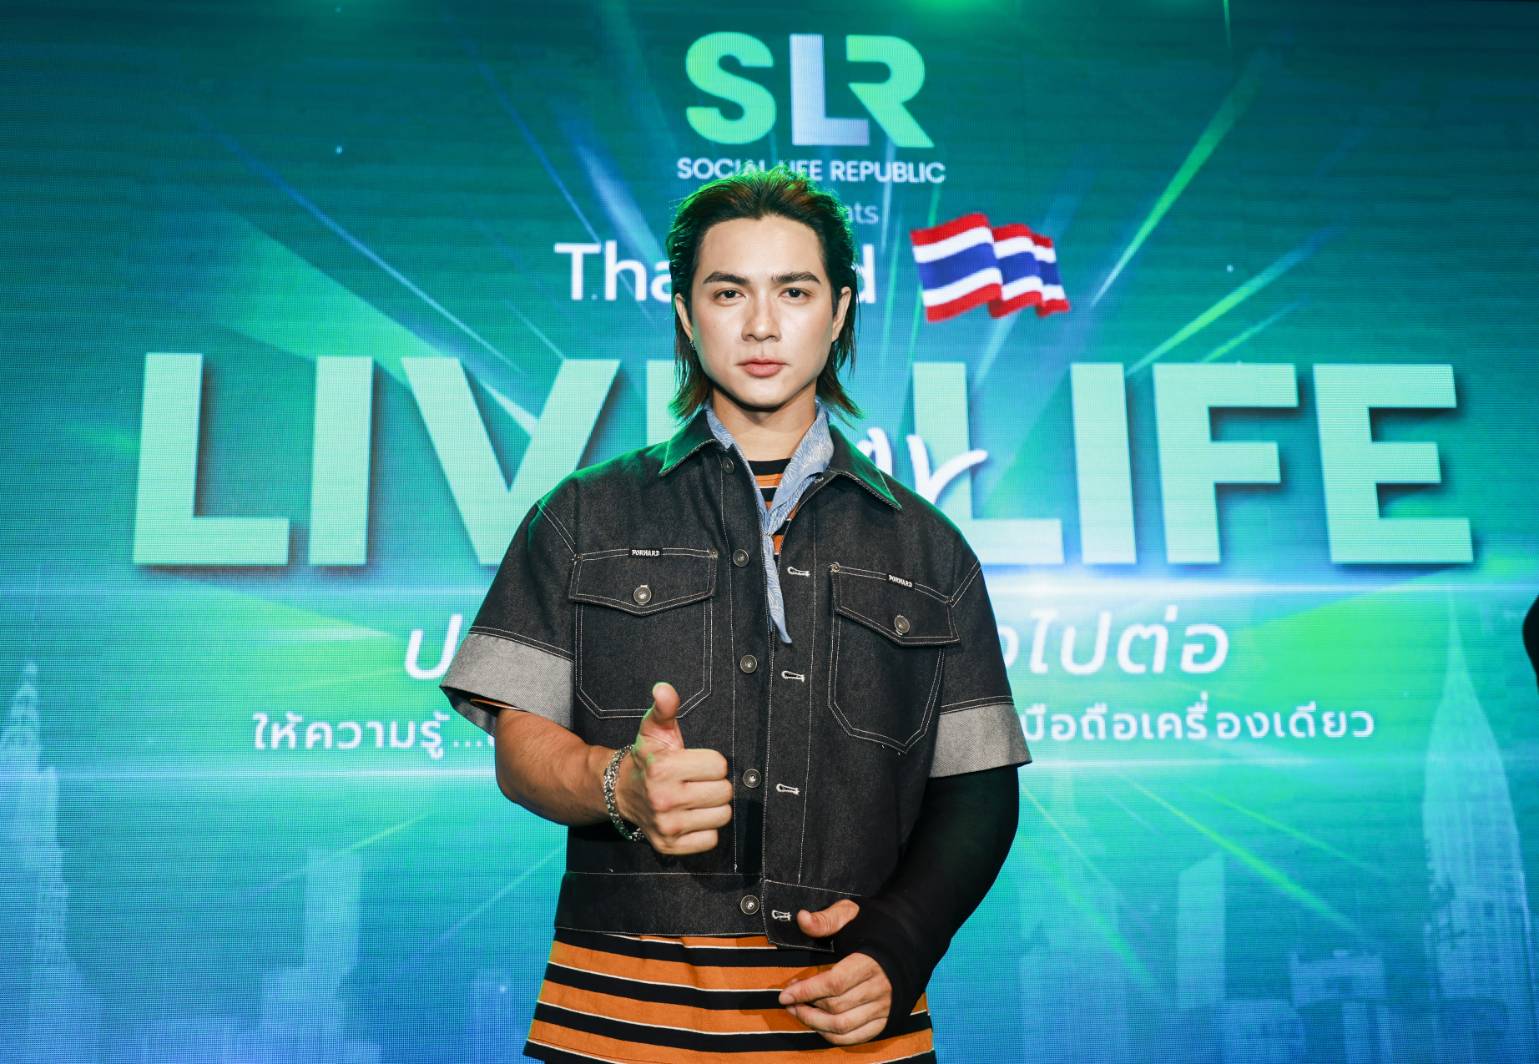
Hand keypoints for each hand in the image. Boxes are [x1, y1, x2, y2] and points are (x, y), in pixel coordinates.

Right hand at [614, 681, 731, 854]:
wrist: (619, 791)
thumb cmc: (646, 758)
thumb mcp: (654, 729)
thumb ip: (665, 708)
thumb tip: (665, 689)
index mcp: (663, 769)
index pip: (719, 766)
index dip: (712, 762)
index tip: (696, 763)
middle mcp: (664, 800)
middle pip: (724, 792)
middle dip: (715, 784)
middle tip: (698, 781)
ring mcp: (667, 826)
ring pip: (722, 816)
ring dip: (713, 807)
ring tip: (696, 798)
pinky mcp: (670, 846)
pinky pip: (711, 840)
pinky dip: (706, 829)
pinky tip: (692, 817)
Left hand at [778, 900, 892, 1045]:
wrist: (910, 939)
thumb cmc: (877, 926)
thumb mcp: (852, 914)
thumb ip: (826, 919)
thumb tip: (802, 919)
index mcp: (871, 961)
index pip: (834, 983)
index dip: (806, 991)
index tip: (785, 994)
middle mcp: (881, 988)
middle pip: (836, 1007)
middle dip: (806, 1007)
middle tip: (790, 1000)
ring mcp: (885, 1006)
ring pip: (844, 1026)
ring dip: (815, 1024)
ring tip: (798, 1012)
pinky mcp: (887, 1019)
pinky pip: (857, 1037)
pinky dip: (833, 1036)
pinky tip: (818, 1024)